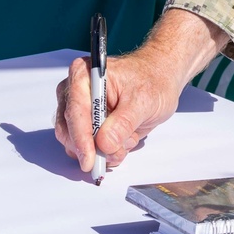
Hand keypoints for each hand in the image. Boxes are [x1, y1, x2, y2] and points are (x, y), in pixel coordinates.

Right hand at [54, 9, 228, 174]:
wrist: (164, 75)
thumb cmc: (156, 80)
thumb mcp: (146, 102)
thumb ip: (124, 124)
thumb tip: (105, 145)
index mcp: (86, 73)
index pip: (76, 110)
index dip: (82, 139)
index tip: (91, 160)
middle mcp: (74, 86)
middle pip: (68, 127)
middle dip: (92, 147)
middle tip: (116, 155)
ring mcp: (77, 103)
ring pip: (75, 139)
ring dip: (101, 149)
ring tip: (129, 138)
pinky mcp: (84, 117)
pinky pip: (85, 143)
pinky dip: (103, 149)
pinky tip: (125, 139)